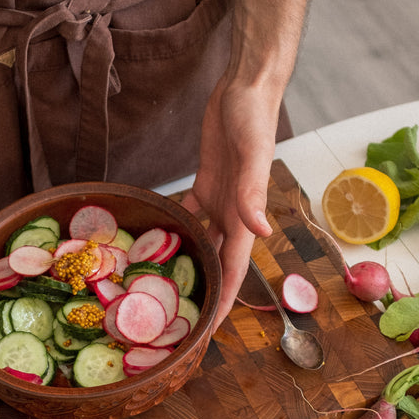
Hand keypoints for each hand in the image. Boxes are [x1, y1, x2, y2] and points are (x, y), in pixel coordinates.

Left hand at [182, 77, 278, 329]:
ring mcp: (219, 200)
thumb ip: (253, 193)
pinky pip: (189, 213)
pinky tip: (157, 241)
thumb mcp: (253, 155)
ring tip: (169, 289)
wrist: (246, 88)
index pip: (235, 269)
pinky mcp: (205, 183)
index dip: (224, 300)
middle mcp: (232, 214)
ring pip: (203, 242)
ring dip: (191, 266)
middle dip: (206, 293)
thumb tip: (261, 231)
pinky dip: (176, 228)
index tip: (210, 330)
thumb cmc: (255, 119)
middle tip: (182, 319)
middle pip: (218, 263)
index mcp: (245, 216)